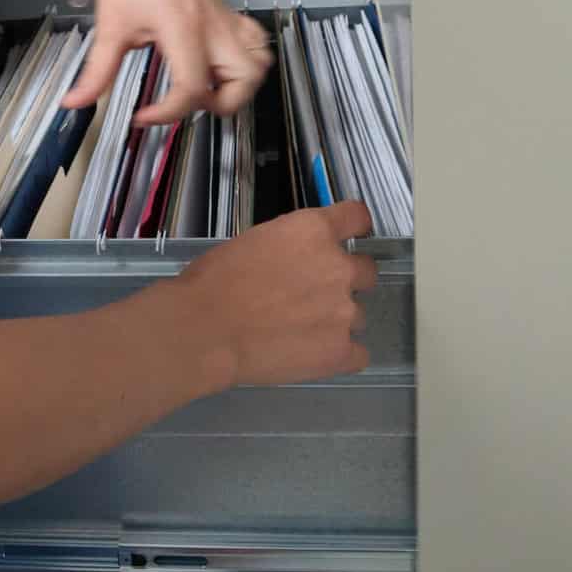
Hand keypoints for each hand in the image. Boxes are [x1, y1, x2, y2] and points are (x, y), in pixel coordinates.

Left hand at [61, 0, 273, 123]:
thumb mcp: (109, 27)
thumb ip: (96, 72)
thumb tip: (75, 102)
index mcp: (183, 29)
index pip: (192, 88)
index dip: (168, 113)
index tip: (143, 116)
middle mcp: (213, 26)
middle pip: (243, 81)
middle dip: (219, 104)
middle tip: (186, 99)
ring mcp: (225, 19)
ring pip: (259, 62)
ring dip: (239, 85)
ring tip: (208, 85)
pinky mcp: (227, 13)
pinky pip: (256, 41)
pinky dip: (247, 59)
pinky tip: (219, 63)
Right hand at [179, 199, 376, 386]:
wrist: (205, 329)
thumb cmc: (214, 281)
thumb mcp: (254, 243)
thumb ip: (289, 247)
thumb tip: (296, 262)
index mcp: (313, 231)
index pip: (357, 217)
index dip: (353, 228)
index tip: (348, 238)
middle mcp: (338, 267)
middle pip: (366, 271)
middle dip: (345, 281)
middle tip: (313, 295)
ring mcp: (344, 312)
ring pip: (358, 315)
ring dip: (336, 320)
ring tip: (300, 332)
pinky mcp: (341, 351)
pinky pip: (358, 353)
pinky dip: (340, 354)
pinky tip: (311, 355)